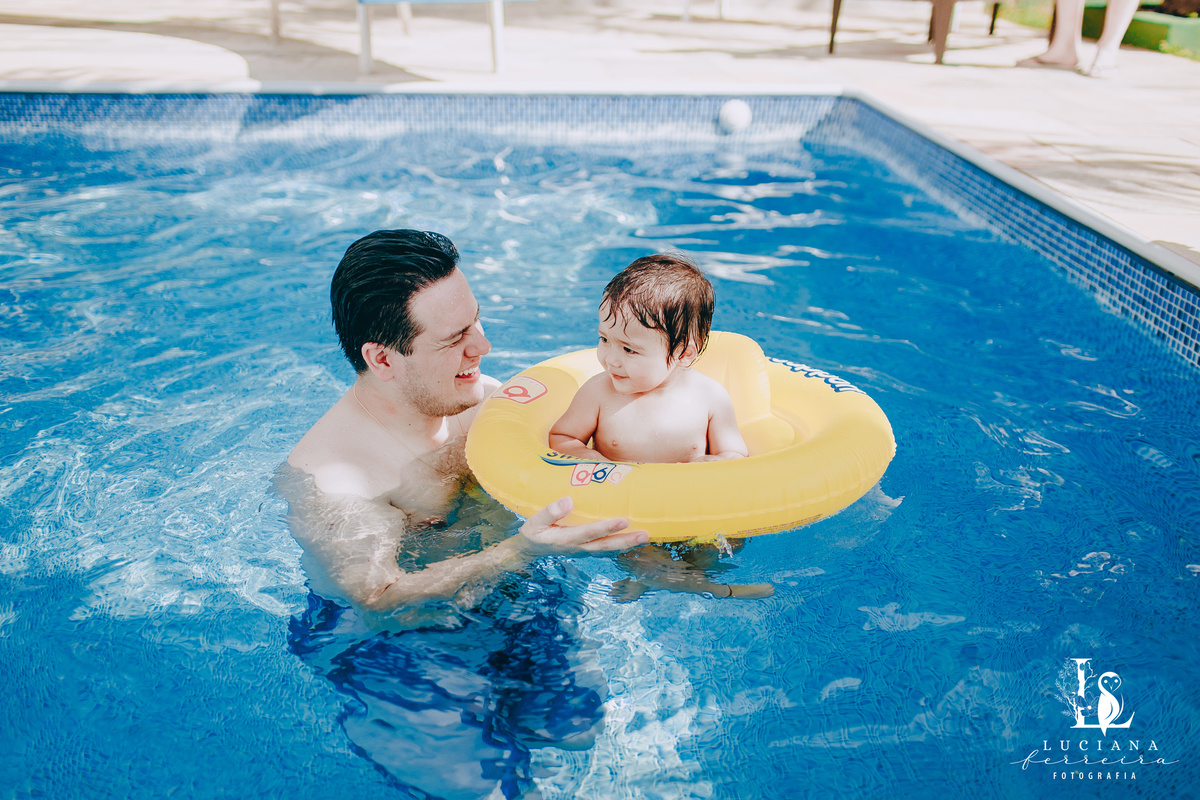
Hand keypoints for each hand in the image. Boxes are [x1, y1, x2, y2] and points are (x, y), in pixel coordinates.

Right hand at [518, 497, 647, 556]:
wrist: (529, 551)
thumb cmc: (533, 533)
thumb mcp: (534, 523)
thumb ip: (550, 512)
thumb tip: (568, 501)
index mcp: (565, 539)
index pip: (589, 533)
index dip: (606, 528)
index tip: (623, 521)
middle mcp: (578, 547)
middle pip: (605, 545)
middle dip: (625, 540)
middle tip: (645, 534)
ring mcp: (583, 550)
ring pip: (608, 548)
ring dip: (626, 543)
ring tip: (645, 536)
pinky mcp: (586, 549)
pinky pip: (605, 547)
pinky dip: (620, 544)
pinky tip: (633, 538)